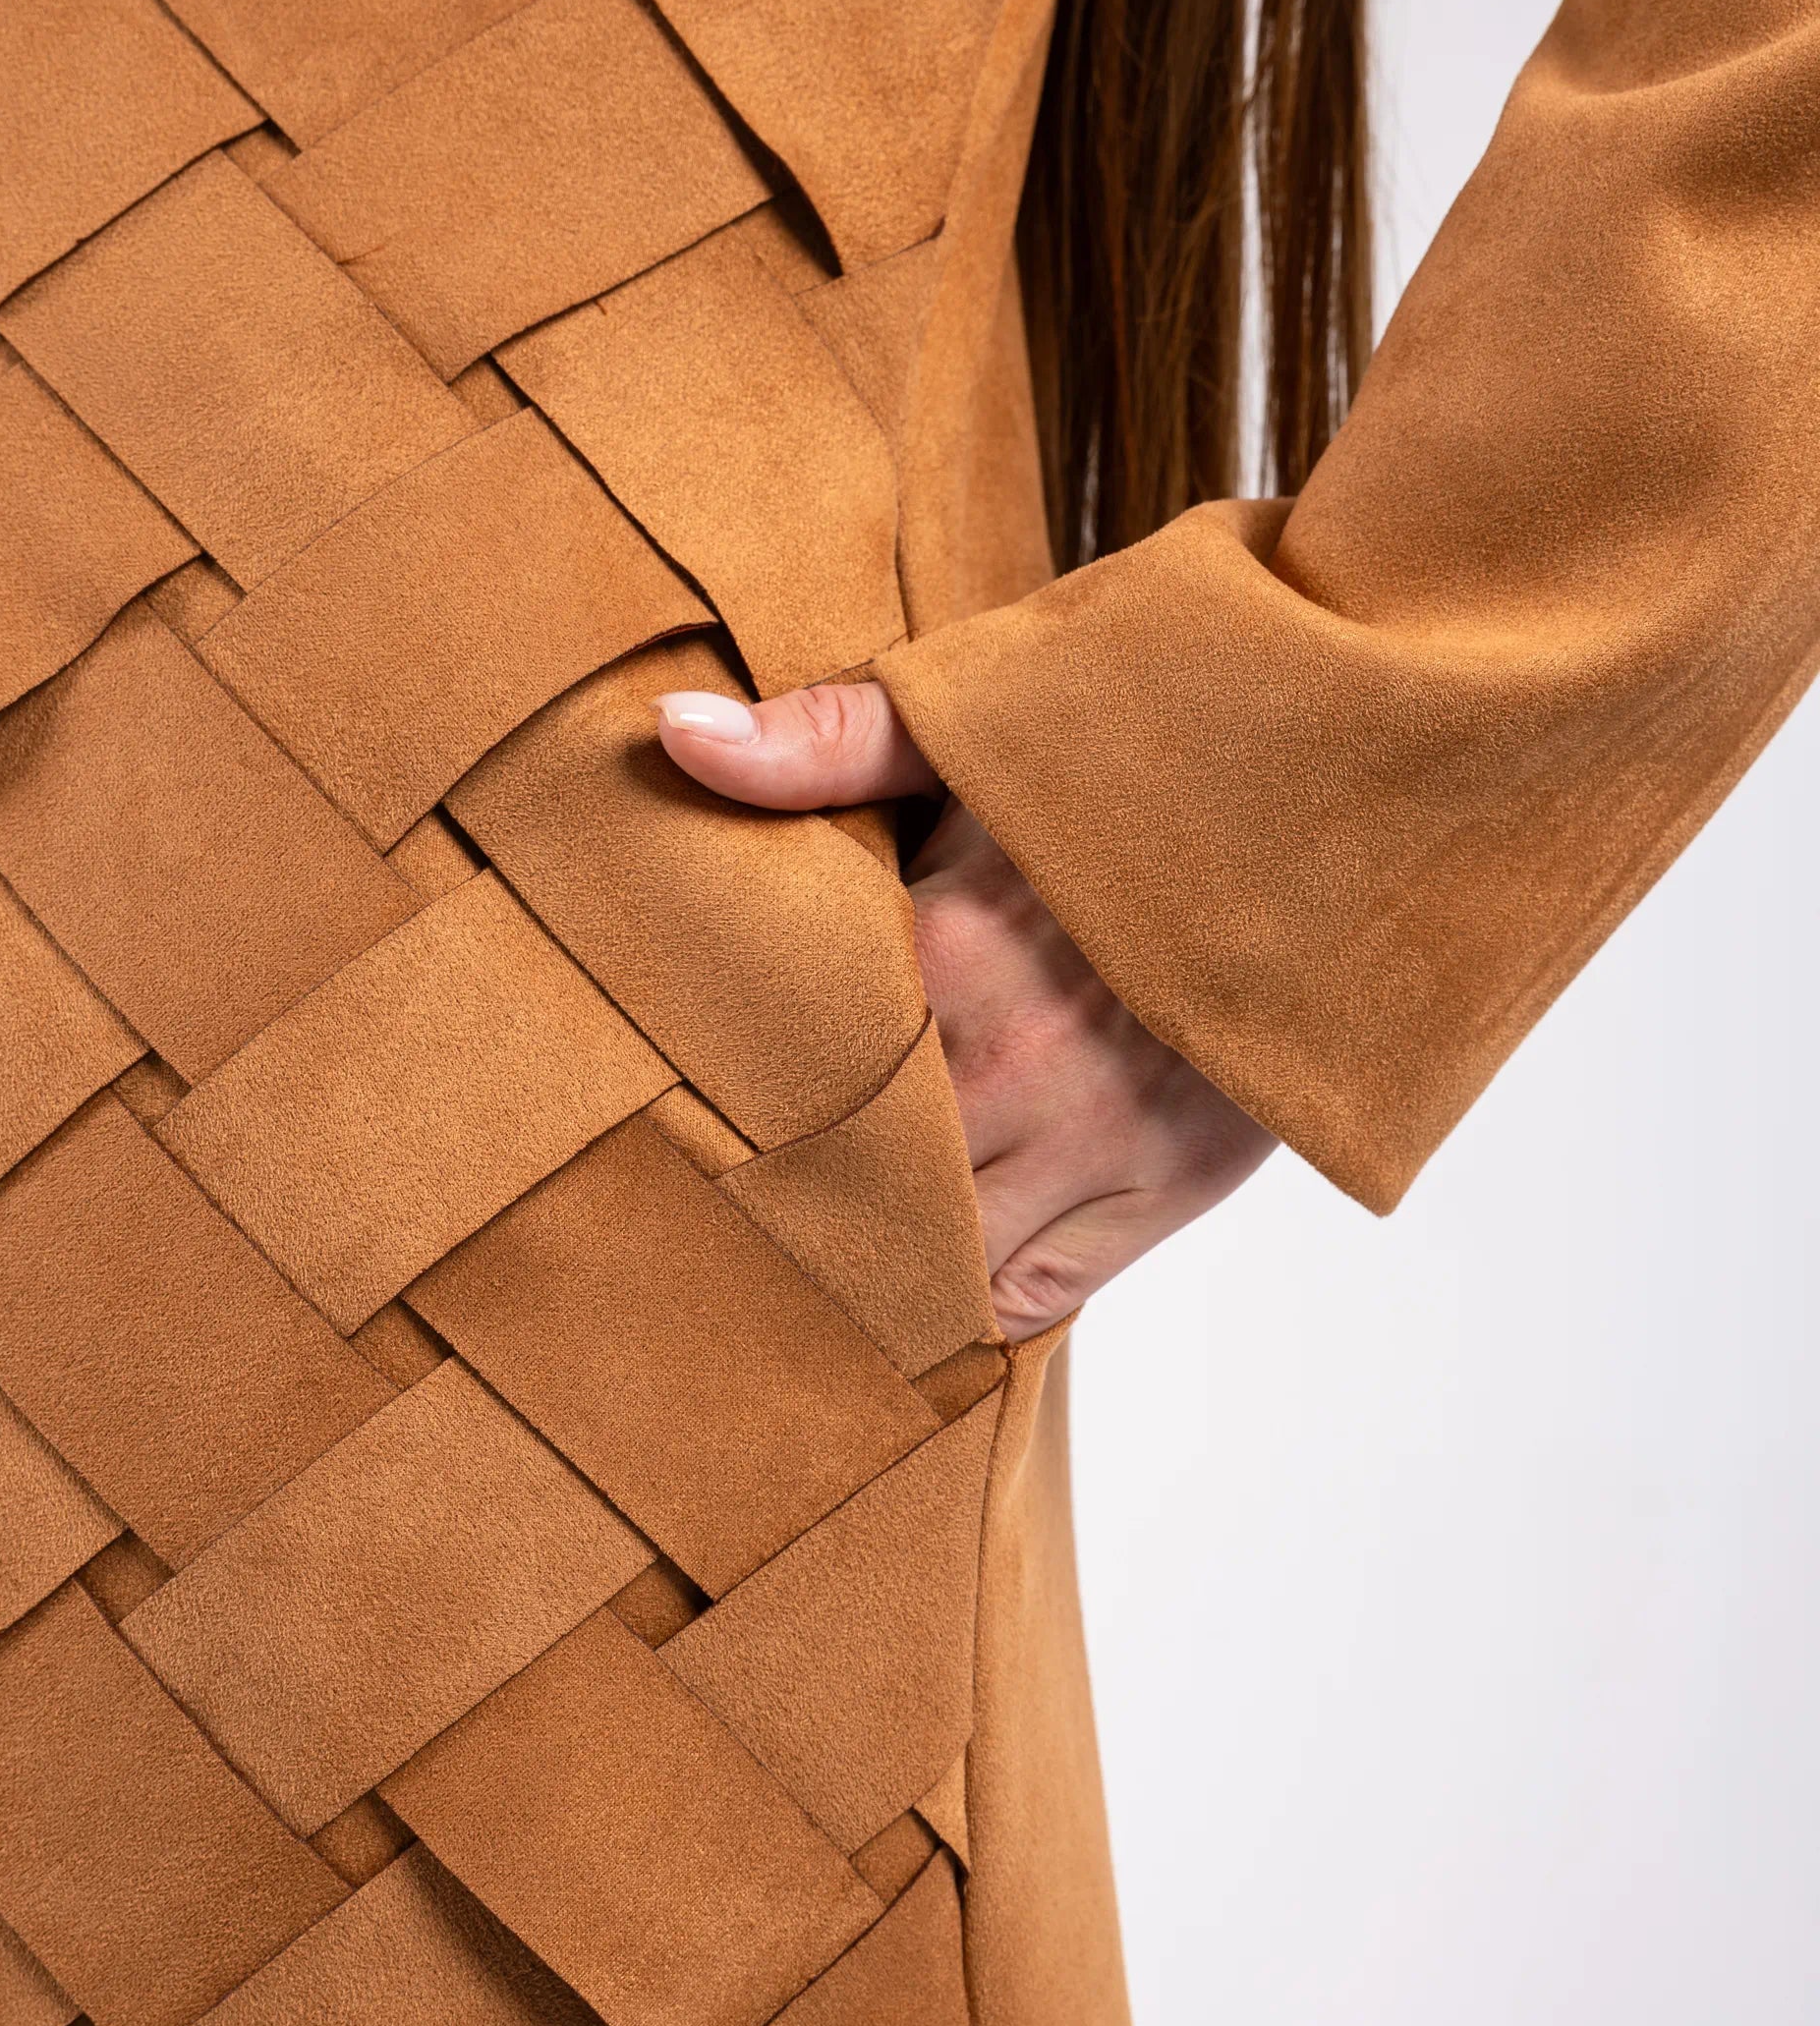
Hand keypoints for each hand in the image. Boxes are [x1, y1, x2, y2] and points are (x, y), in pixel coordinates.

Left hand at [655, 680, 1274, 1338]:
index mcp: (946, 954)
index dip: (727, 1107)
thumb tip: (675, 735)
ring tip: (805, 1271)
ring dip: (873, 1266)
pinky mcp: (1171, 1185)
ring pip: (936, 1260)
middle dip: (786, 1207)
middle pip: (852, 1188)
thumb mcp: (988, 721)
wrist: (1352, 804)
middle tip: (707, 1231)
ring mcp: (1095, 1139)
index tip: (676, 1123)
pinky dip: (970, 1305)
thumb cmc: (1157, 756)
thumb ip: (828, 741)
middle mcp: (1011, 1067)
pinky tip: (918, 1293)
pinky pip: (1036, 1293)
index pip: (789, 1074)